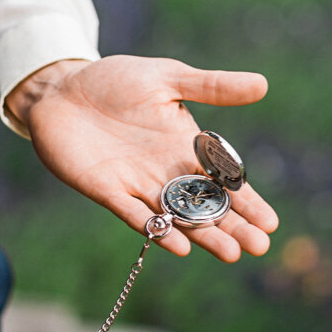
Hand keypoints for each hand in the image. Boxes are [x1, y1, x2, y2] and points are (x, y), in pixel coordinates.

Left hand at [6, 56, 277, 261]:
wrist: (61, 88)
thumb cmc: (114, 80)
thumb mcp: (166, 77)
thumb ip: (211, 86)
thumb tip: (263, 84)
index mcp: (184, 146)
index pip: (223, 179)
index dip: (247, 200)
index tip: (271, 222)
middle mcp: (165, 171)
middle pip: (205, 206)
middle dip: (233, 226)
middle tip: (259, 247)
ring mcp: (136, 183)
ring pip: (177, 216)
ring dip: (202, 235)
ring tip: (231, 254)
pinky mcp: (106, 189)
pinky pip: (135, 215)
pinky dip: (156, 229)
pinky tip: (179, 246)